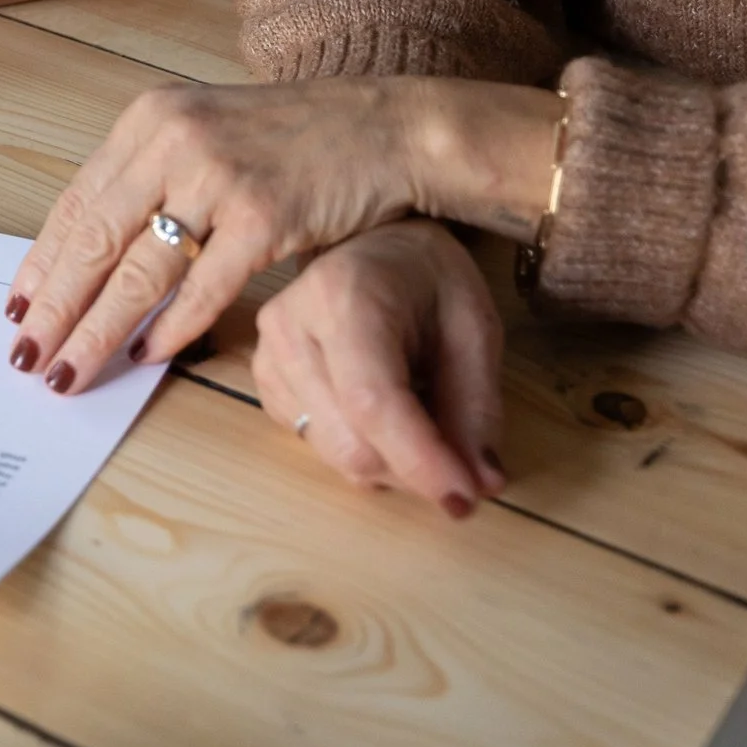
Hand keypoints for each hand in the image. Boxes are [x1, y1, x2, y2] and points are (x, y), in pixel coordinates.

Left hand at [7, 78, 558, 397]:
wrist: (385, 127)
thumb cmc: (294, 140)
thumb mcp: (205, 133)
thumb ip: (150, 179)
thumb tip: (91, 254)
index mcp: (150, 119)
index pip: (76, 201)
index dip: (42, 262)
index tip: (17, 308)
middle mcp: (175, 141)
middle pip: (94, 240)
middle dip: (54, 308)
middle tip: (25, 357)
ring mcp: (220, 176)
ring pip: (138, 272)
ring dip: (97, 331)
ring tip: (70, 370)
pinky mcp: (267, 215)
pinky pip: (204, 287)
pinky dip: (171, 328)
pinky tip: (144, 357)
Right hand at [252, 219, 509, 515]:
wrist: (371, 246)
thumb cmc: (426, 278)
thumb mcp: (472, 324)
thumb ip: (476, 403)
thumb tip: (482, 483)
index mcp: (344, 297)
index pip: (374, 402)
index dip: (420, 461)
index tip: (465, 500)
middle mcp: (291, 327)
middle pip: (351, 443)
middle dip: (414, 470)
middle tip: (463, 463)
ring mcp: (268, 357)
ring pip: (335, 455)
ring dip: (392, 464)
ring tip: (424, 421)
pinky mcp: (264, 383)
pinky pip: (317, 446)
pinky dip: (363, 448)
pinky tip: (383, 412)